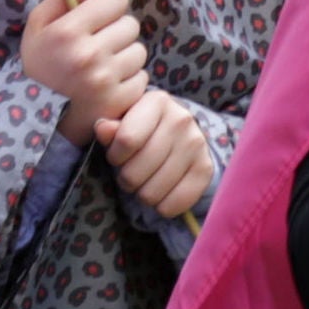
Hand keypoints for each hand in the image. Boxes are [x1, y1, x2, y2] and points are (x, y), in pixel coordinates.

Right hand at [22, 0, 146, 141]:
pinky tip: (109, 85)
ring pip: (139, 51)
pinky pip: (142, 78)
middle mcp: (88, 55)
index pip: (115, 0)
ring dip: (125, 56)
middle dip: (116, 32)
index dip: (106, 7)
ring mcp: (105, 81)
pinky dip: (129, 80)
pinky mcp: (118, 102)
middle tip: (97, 46)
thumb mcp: (41, 21)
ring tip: (102, 67)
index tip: (94, 21)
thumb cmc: (41, 62)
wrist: (37, 115)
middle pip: (131, 24)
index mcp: (67, 31)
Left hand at [96, 87, 215, 221]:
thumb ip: (111, 128)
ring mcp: (197, 143)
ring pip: (151, 193)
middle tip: (131, 172)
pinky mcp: (206, 168)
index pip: (126, 141)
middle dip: (126, 179)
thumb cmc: (143, 129)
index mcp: (158, 101)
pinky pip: (173, 204)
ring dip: (142, 194)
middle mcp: (181, 119)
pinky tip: (162, 192)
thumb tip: (102, 128)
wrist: (179, 134)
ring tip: (146, 181)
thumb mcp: (124, 123)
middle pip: (135, 172)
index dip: (115, 156)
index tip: (118, 156)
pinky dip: (162, 206)